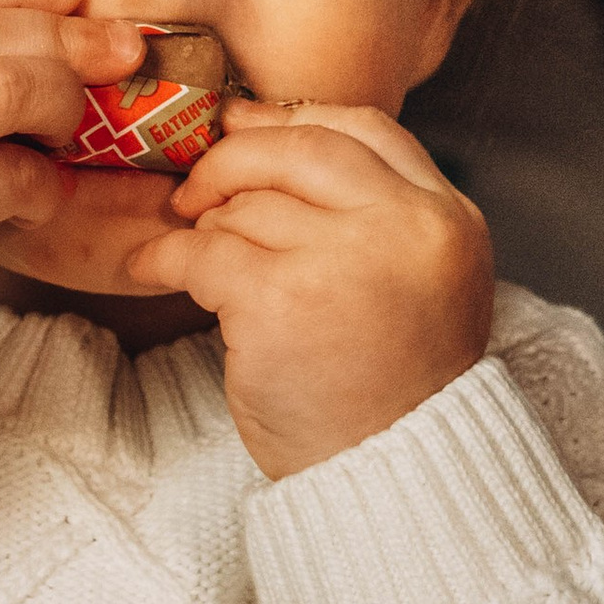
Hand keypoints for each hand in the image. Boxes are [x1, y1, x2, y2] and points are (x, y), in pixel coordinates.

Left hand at [125, 102, 494, 476]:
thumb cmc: (389, 392)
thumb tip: (262, 138)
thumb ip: (371, 216)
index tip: (245, 129)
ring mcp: (344, 262)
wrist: (389, 481)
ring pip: (248, 205)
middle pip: (300, 149)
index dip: (294, 121)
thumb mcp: (417, 285)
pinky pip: (204, 252)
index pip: (368, 129)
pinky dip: (168, 257)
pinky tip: (155, 268)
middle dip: (234, 162)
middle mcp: (405, 230)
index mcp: (449, 221)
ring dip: (206, 227)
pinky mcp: (281, 302)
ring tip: (195, 257)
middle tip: (197, 190)